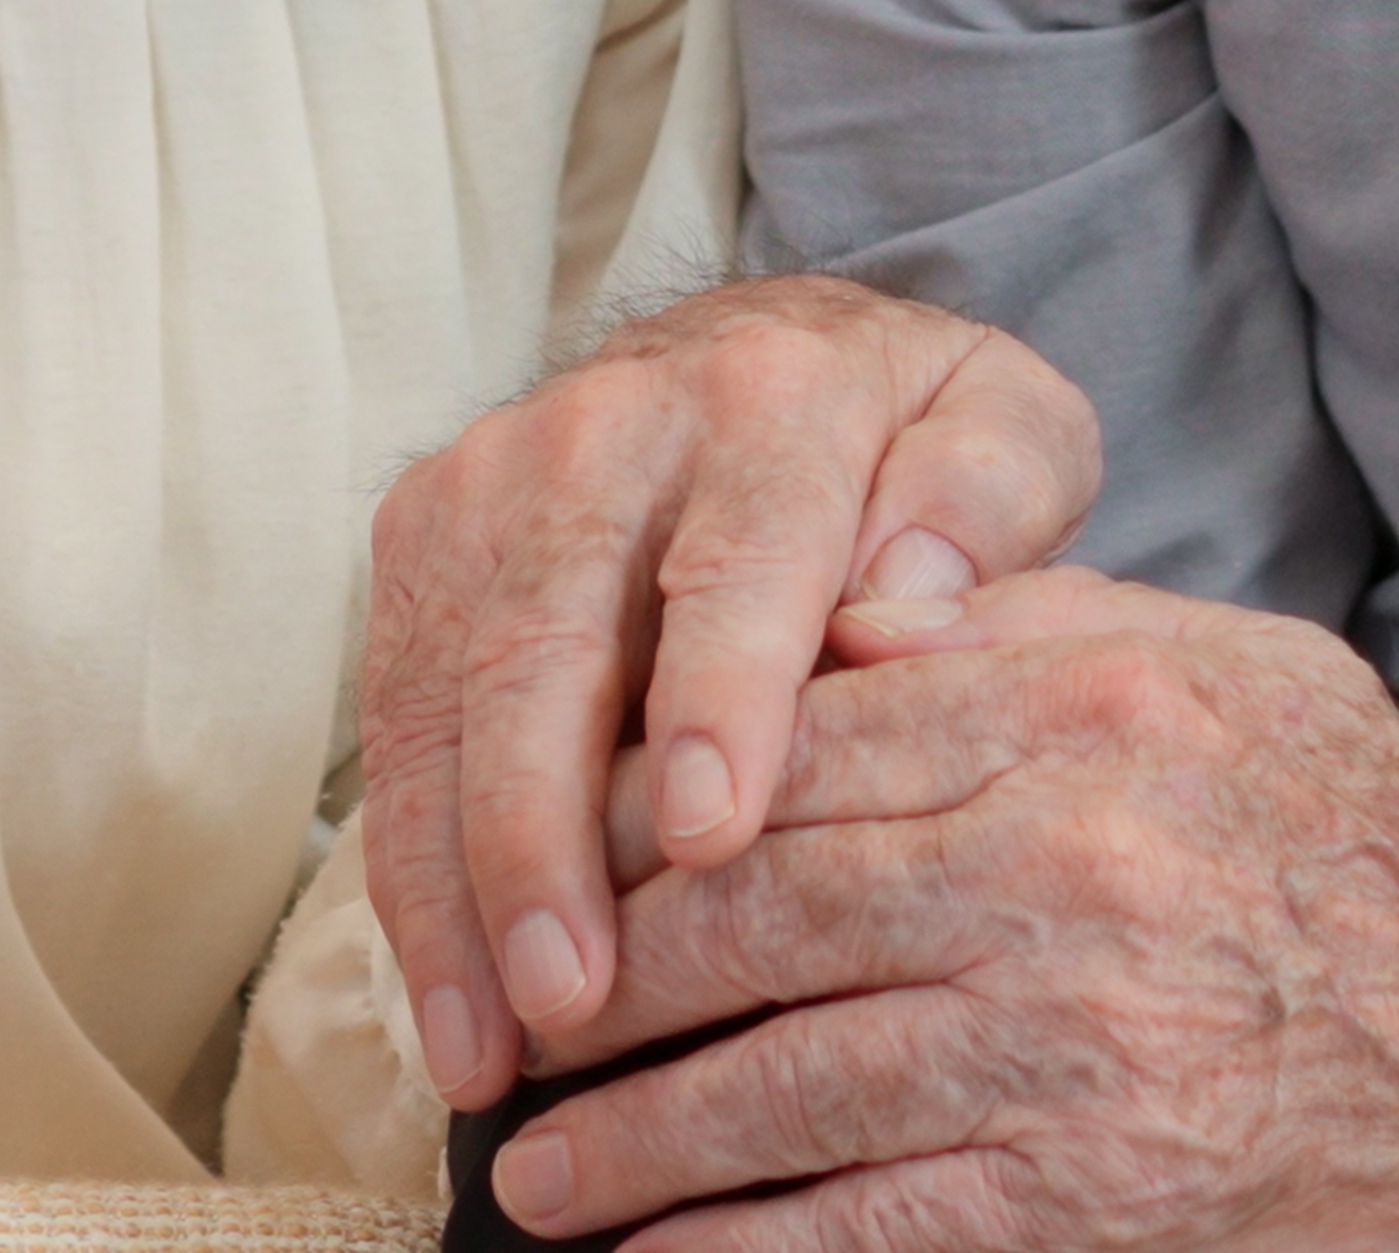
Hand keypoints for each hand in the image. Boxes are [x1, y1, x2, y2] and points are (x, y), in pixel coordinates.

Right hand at [364, 277, 1104, 1102]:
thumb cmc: (906, 438)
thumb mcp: (1002, 428)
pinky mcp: (420, 543)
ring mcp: (487, 487)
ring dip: (455, 890)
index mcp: (766, 405)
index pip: (734, 566)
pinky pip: (396, 729)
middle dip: (541, 836)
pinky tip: (451, 1008)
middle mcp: (602, 432)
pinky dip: (410, 879)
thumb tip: (905, 605)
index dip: (716, 700)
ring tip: (487, 1053)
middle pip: (545, 647)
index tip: (709, 840)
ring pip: (443, 704)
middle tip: (569, 1001)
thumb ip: (982, 501)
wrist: (764, 346)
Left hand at [499, 570, 1398, 1252]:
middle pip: (753, 911)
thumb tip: (838, 595)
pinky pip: (875, 1223)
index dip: (642, 806)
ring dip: (637, 1138)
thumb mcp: (1221, 665)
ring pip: (786, 1081)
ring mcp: (1072, 1041)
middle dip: (604, 976)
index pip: (792, 745)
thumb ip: (1027, 616)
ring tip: (542, 1172)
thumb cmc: (1368, 838)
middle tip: (511, 1017)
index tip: (550, 848)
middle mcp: (1055, 866)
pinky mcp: (1098, 1194)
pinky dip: (748, 1250)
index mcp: (1071, 714)